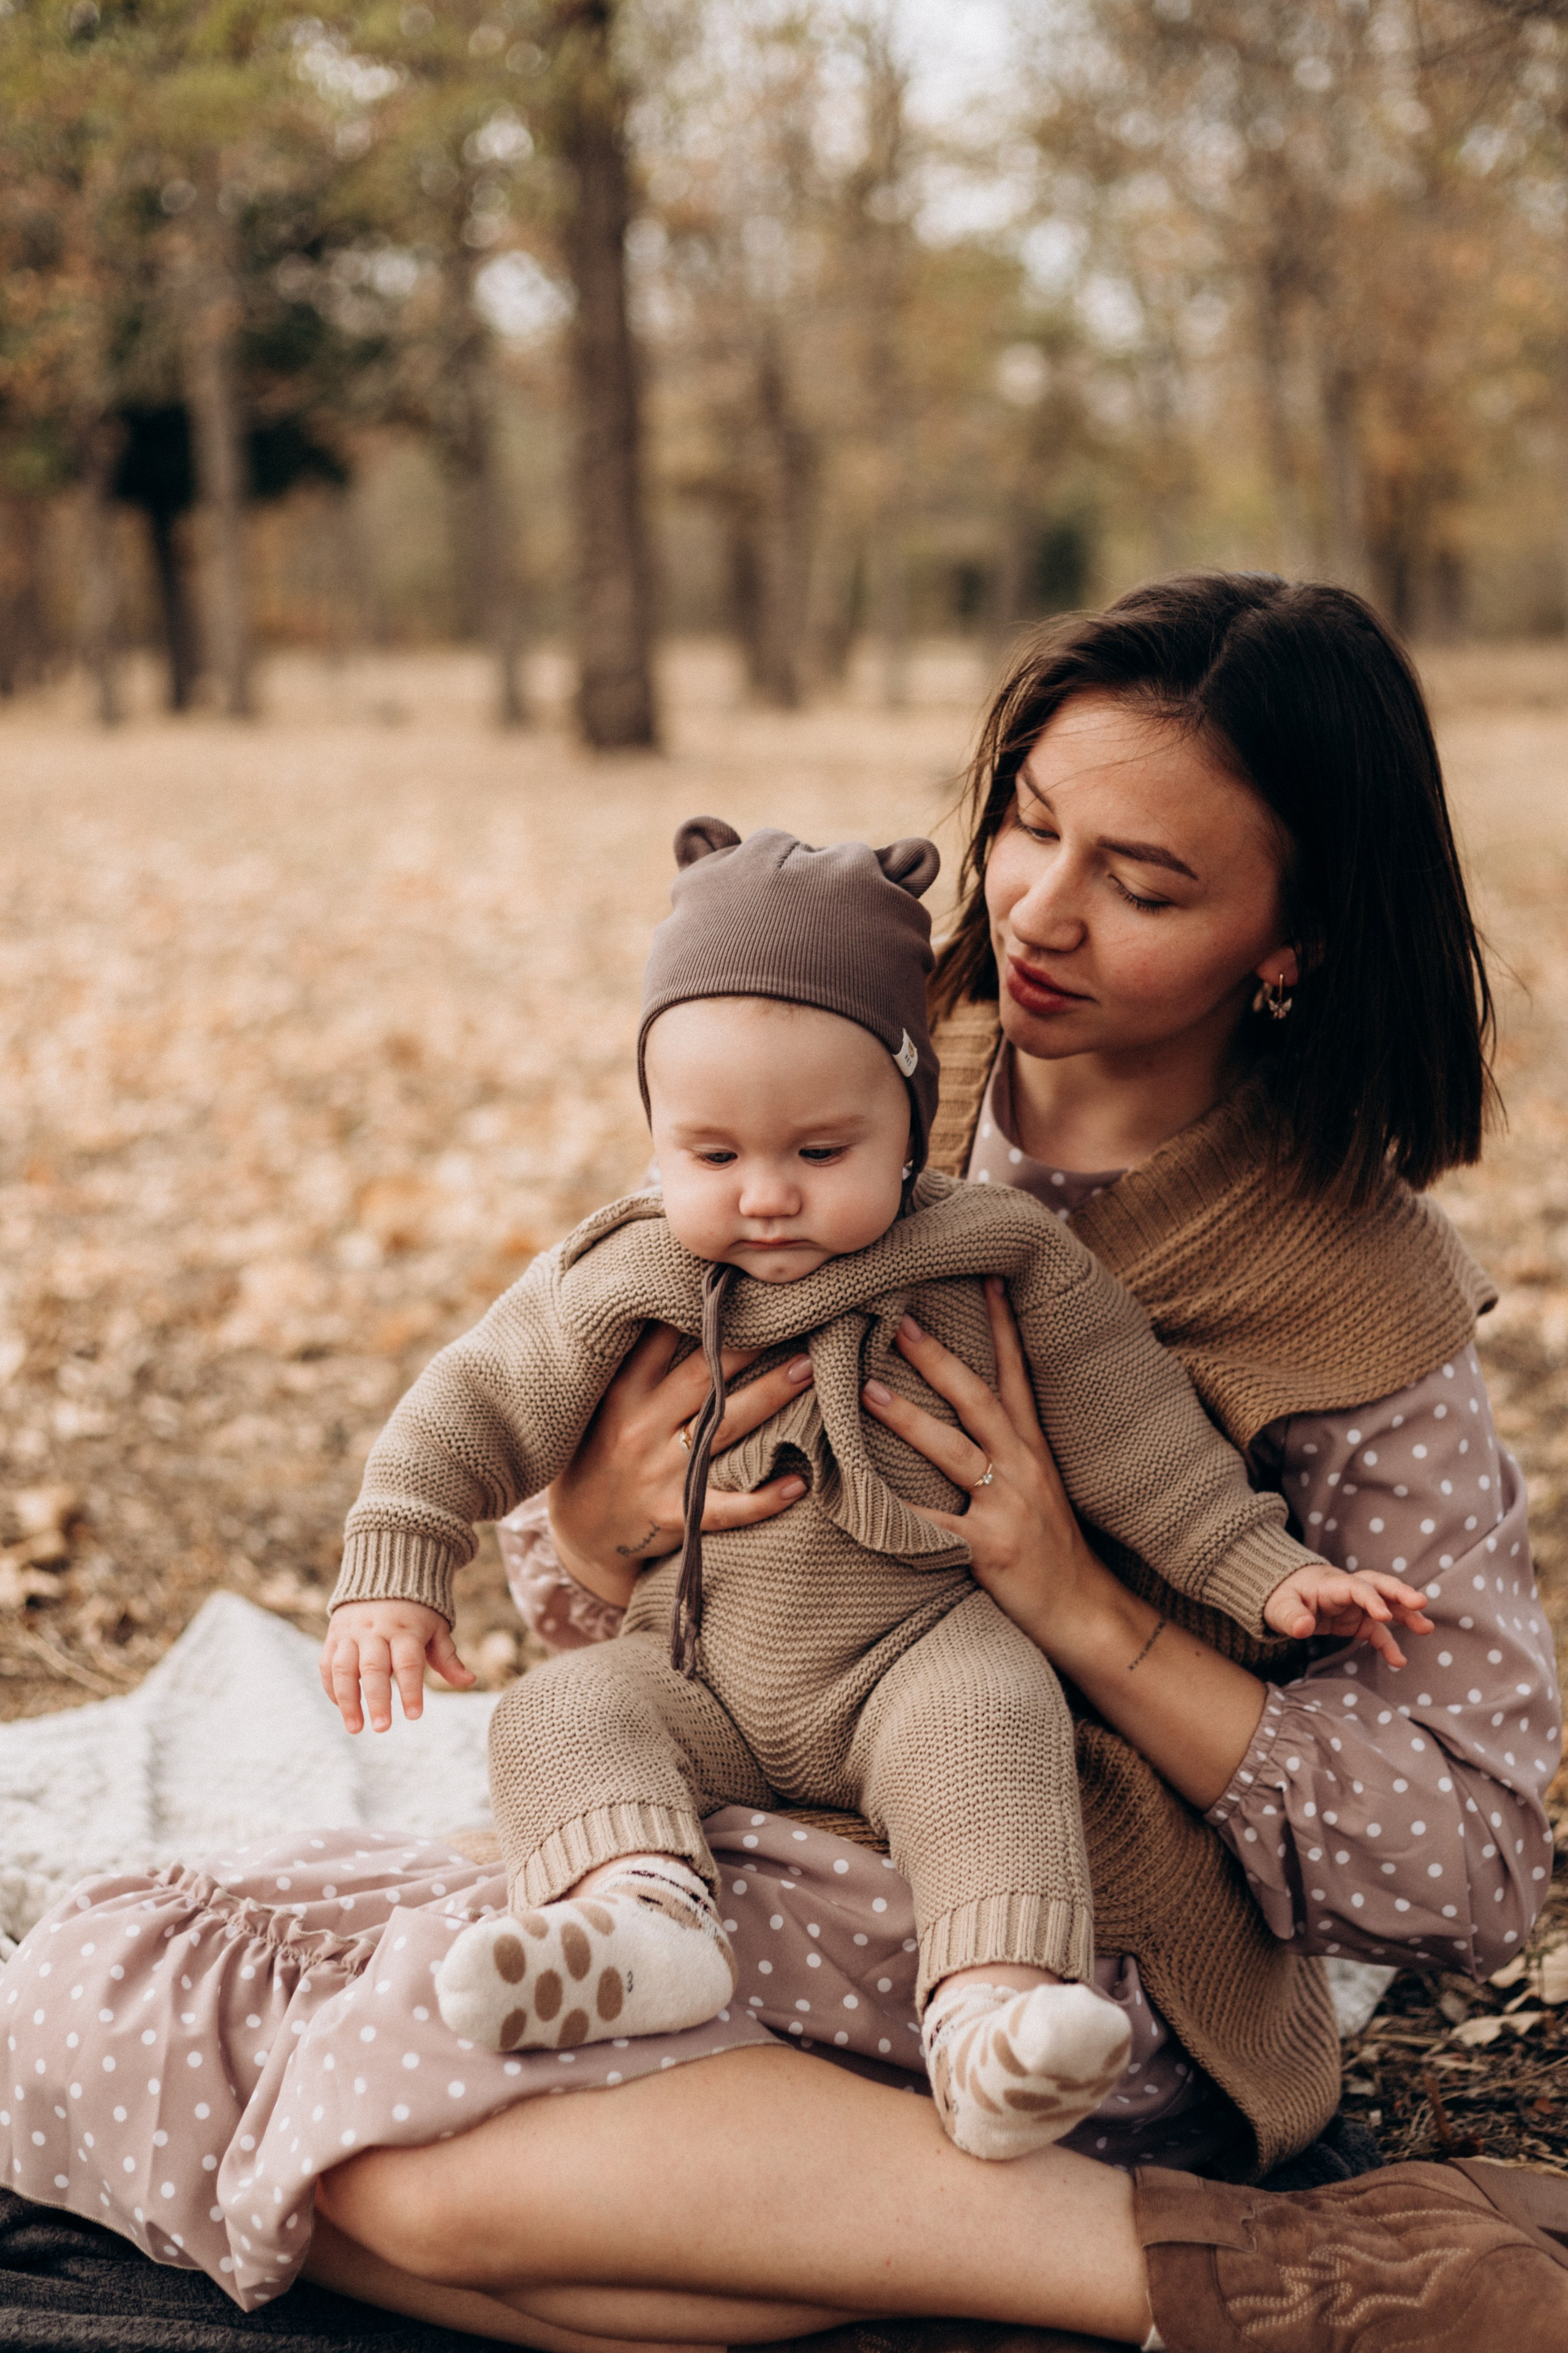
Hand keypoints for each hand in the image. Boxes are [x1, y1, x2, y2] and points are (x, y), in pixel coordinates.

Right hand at [320, 1599, 474, 1733]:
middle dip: (377, 1700)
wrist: (384, 1572)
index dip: (411, 1690)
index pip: (408, 1663)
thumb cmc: (417, 1611)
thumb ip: (448, 1658)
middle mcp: (376, 1630)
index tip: (414, 1716)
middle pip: (373, 1668)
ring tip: (355, 1728)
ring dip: (348, 1701)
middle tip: (382, 1728)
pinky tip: (341, 1708)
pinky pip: (327, 1664)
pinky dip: (332, 1688)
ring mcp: (352, 1632)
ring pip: (343, 1668)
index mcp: (406, 1629)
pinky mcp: (334, 1635)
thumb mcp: (437, 1628)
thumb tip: (469, 1680)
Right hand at [546, 1321, 811, 1602]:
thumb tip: (665, 1305)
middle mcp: (640, 1428)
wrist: (580, 1535)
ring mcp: (659, 1473)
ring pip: (723, 1429)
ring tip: (808, 1369)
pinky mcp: (675, 1515)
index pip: (660, 1340)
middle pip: (703, 1378)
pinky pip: (726, 1508)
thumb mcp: (597, 1405)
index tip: (736, 1283)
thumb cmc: (597, 1456)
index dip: (698, 1310)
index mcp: (621, 1394)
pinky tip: (800, 1484)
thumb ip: (628, 1364)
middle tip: (796, 1318)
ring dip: (769, 1397)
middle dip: (749, 1346)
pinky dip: (763, 1499)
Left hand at [863, 1278, 1270, 1811]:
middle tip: (900, 1321)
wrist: (1089, 1615)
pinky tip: (858, 1497)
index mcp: (1034, 1450)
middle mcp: (1023, 1469)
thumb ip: (1011, 1452)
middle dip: (939, 1360)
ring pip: (954, 1451)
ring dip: (909, 1419)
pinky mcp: (989, 1549)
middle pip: (979, 1401)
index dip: (1004, 1330)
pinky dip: (896, 1512)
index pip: (1018, 1377)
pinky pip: (934, 1525)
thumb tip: (973, 1415)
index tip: (987, 1281)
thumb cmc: (1057, 1552)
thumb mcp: (1042, 1489)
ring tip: (866, 1389)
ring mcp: (1008, 1507)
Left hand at [1263, 1563, 1433, 1667]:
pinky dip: (1389, 1645)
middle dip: (1400, 1593)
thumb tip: (1302, 1628)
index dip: (1370, 1599)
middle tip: (1420, 1603)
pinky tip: (1398, 1662)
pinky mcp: (1358, 1620)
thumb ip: (1291, 1617)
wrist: (1286, 1596)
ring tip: (1426, 1628)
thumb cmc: (1283, 1598)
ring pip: (1386, 1605)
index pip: (1355, 1587)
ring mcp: (1356, 1605)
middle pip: (1379, 1585)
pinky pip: (1377, 1632)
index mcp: (1330, 1584)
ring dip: (1406, 1614)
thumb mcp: (1279, 1608)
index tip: (1384, 1615)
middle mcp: (1348, 1590)